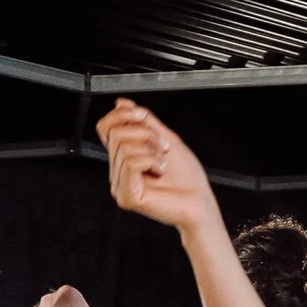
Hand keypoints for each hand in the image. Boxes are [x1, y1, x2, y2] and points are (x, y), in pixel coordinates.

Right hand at [97, 99, 215, 231]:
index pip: (106, 128)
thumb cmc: (188, 179)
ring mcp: (120, 186)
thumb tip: (122, 104)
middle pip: (116, 134)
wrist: (200, 203)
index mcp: (125, 159)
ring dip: (151, 150)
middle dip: (145, 134)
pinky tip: (159, 172)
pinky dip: (151, 161)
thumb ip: (143, 121)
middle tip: (162, 148)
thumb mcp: (165, 138)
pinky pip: (130, 163)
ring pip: (124, 147)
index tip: (141, 116)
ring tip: (162, 163)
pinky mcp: (127, 196)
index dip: (121, 115)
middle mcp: (119, 173)